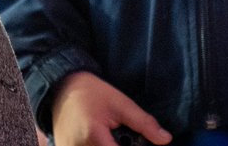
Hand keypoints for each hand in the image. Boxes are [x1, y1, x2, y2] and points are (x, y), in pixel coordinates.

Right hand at [51, 71, 172, 145]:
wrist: (61, 86)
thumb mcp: (120, 103)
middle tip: (123, 137)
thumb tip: (166, 140)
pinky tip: (100, 138)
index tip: (134, 142)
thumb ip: (143, 123)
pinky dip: (97, 145)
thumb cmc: (91, 92)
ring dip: (109, 145)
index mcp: (94, 138)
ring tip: (110, 136)